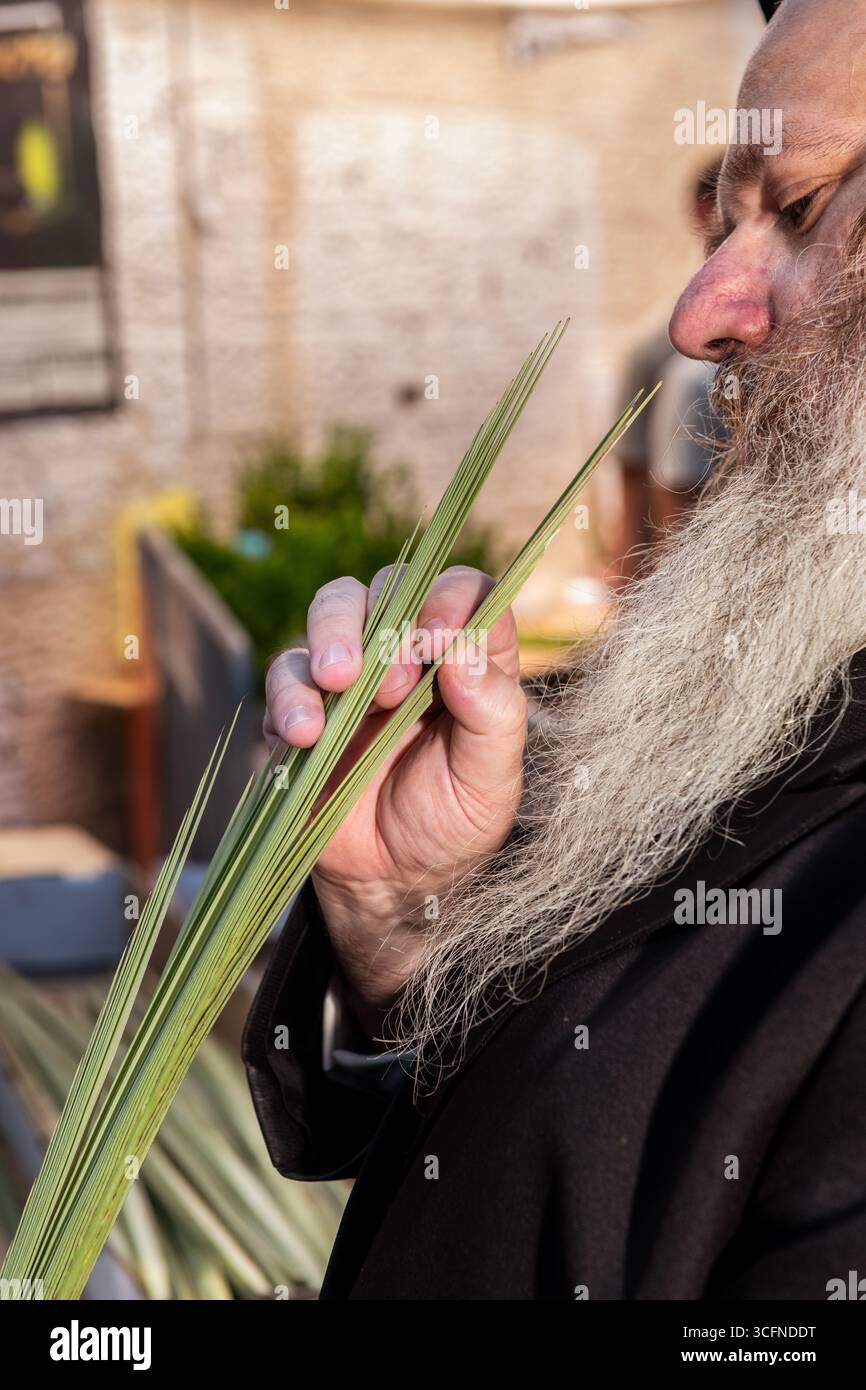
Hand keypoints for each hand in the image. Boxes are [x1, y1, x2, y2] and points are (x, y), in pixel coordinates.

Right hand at [263, 566, 525, 1018]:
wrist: (390, 881)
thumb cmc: (452, 822)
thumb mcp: (490, 781)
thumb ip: (493, 714)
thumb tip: (466, 649)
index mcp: (468, 659)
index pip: (465, 592)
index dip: (451, 599)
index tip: (439, 639)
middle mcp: (410, 652)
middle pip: (391, 587)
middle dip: (387, 621)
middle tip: (393, 682)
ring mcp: (354, 674)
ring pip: (333, 609)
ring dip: (333, 636)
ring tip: (339, 682)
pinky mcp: (305, 703)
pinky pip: (286, 674)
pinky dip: (290, 696)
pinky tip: (302, 735)